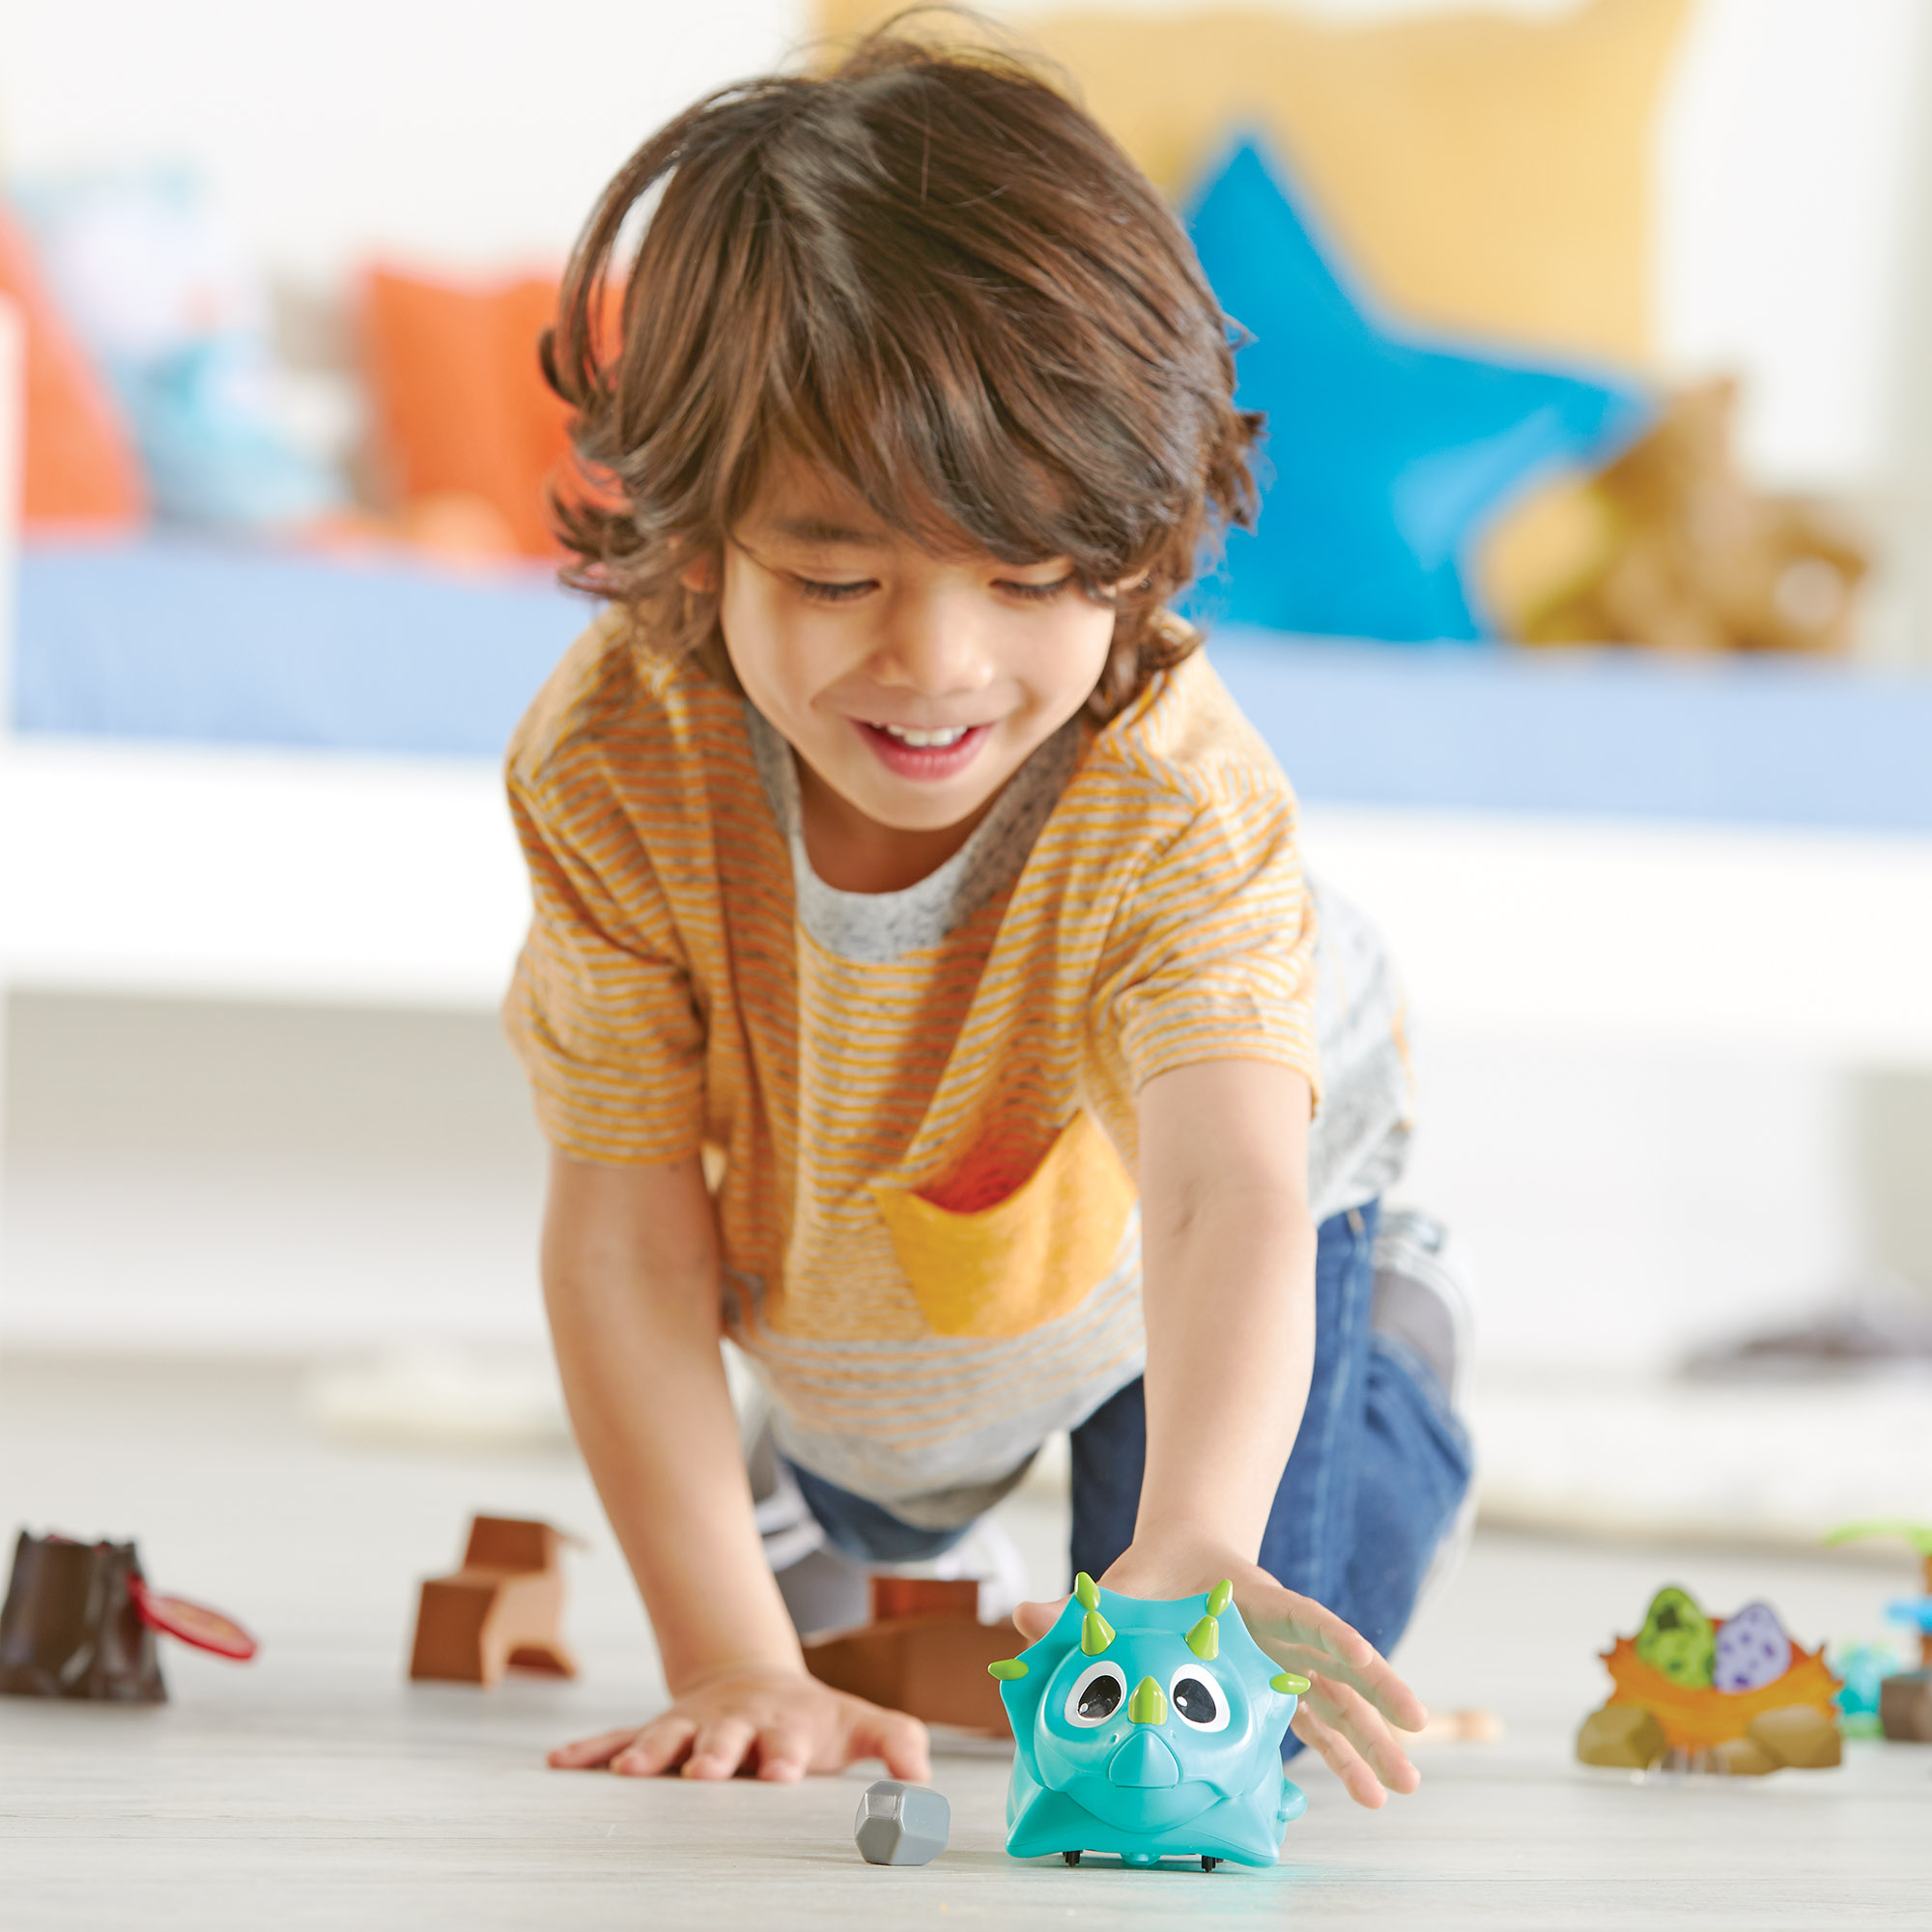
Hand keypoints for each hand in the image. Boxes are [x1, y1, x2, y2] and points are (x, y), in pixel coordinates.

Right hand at [549, 1663, 929, 1783]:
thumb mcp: (859, 1724)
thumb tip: (924, 1779)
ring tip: (627, 1774)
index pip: (788, 1740)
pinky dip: (590, 1750)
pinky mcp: (658, 1729)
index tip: (783, 1772)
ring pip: (666, 1735)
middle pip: (724, 1736)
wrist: (755, 1679)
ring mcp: (692, 1723)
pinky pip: (618, 1738)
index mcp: (785, 1723)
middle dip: (714, 1752)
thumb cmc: (810, 1719)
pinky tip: (559, 1765)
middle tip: (704, 1772)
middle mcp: (734, 1721)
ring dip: (647, 1752)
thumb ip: (897, 1743)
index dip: (786, 1755)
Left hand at [1013, 1542, 1424, 1809]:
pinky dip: (1341, 1756)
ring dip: (1371, 1743)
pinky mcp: (1278, 1685)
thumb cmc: (1148, 1575)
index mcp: (1255, 1598)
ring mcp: (1285, 1659)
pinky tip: (1365, 1797)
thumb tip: (1021, 1617)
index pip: (1308, 1619)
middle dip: (1378, 1703)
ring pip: (1338, 1702)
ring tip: (1404, 1790)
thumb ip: (1073, 1608)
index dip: (1344, 1646)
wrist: (1177, 1556)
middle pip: (1338, 1666)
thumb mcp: (1117, 1588)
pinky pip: (1317, 1723)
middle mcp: (1280, 1630)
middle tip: (1417, 1742)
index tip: (1375, 1669)